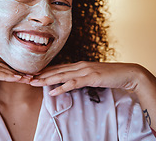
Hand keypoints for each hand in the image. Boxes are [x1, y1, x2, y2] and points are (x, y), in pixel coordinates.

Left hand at [30, 61, 146, 95]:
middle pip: (56, 70)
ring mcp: (85, 70)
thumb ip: (81, 77)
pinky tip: (52, 91)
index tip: (32, 74)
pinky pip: (73, 83)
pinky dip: (62, 87)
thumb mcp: (93, 76)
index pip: (58, 68)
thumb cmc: (110, 75)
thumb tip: (71, 82)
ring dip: (46, 80)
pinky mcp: (91, 77)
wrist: (127, 73)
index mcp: (79, 65)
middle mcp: (79, 66)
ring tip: (34, 83)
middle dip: (41, 75)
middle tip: (27, 78)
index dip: (45, 71)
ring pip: (61, 75)